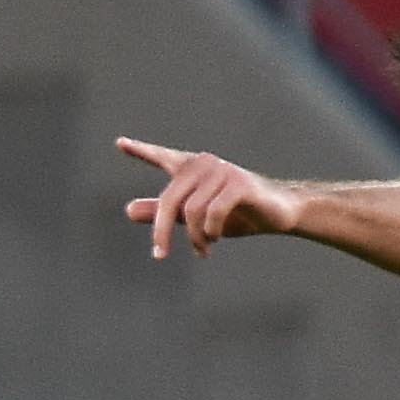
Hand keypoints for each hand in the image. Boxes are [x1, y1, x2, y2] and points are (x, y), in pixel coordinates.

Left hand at [119, 137, 305, 260]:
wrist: (279, 213)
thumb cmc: (236, 213)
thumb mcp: (194, 216)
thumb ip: (162, 213)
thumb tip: (128, 210)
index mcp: (192, 169)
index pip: (162, 157)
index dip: (141, 151)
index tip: (119, 143)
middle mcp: (205, 164)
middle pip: (168, 202)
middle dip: (161, 232)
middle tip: (159, 256)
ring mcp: (222, 171)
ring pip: (190, 212)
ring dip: (195, 238)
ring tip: (203, 248)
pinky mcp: (239, 184)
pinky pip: (212, 213)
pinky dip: (211, 232)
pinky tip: (216, 238)